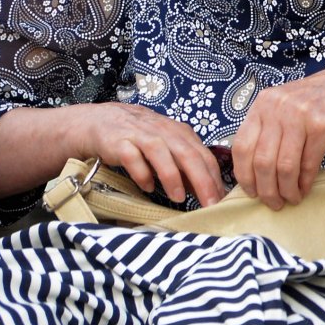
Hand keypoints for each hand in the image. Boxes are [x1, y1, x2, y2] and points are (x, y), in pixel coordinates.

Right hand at [72, 102, 226, 205]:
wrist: (102, 120)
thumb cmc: (141, 137)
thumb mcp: (168, 147)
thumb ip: (185, 166)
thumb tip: (205, 191)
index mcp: (181, 134)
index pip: (205, 156)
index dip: (215, 178)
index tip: (222, 200)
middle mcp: (165, 133)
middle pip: (188, 155)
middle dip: (202, 181)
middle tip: (210, 204)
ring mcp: (142, 136)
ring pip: (162, 154)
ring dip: (172, 177)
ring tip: (180, 198)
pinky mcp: (120, 142)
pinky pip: (132, 158)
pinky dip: (141, 173)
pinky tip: (148, 187)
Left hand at [230, 63, 324, 208]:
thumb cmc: (321, 102)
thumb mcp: (287, 106)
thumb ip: (268, 129)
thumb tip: (252, 171)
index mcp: (264, 103)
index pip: (241, 146)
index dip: (244, 175)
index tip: (251, 192)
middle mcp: (278, 107)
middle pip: (262, 160)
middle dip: (266, 189)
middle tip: (273, 203)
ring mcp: (300, 115)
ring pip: (284, 166)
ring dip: (286, 190)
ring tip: (290, 199)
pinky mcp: (322, 126)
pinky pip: (308, 163)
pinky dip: (305, 182)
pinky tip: (305, 189)